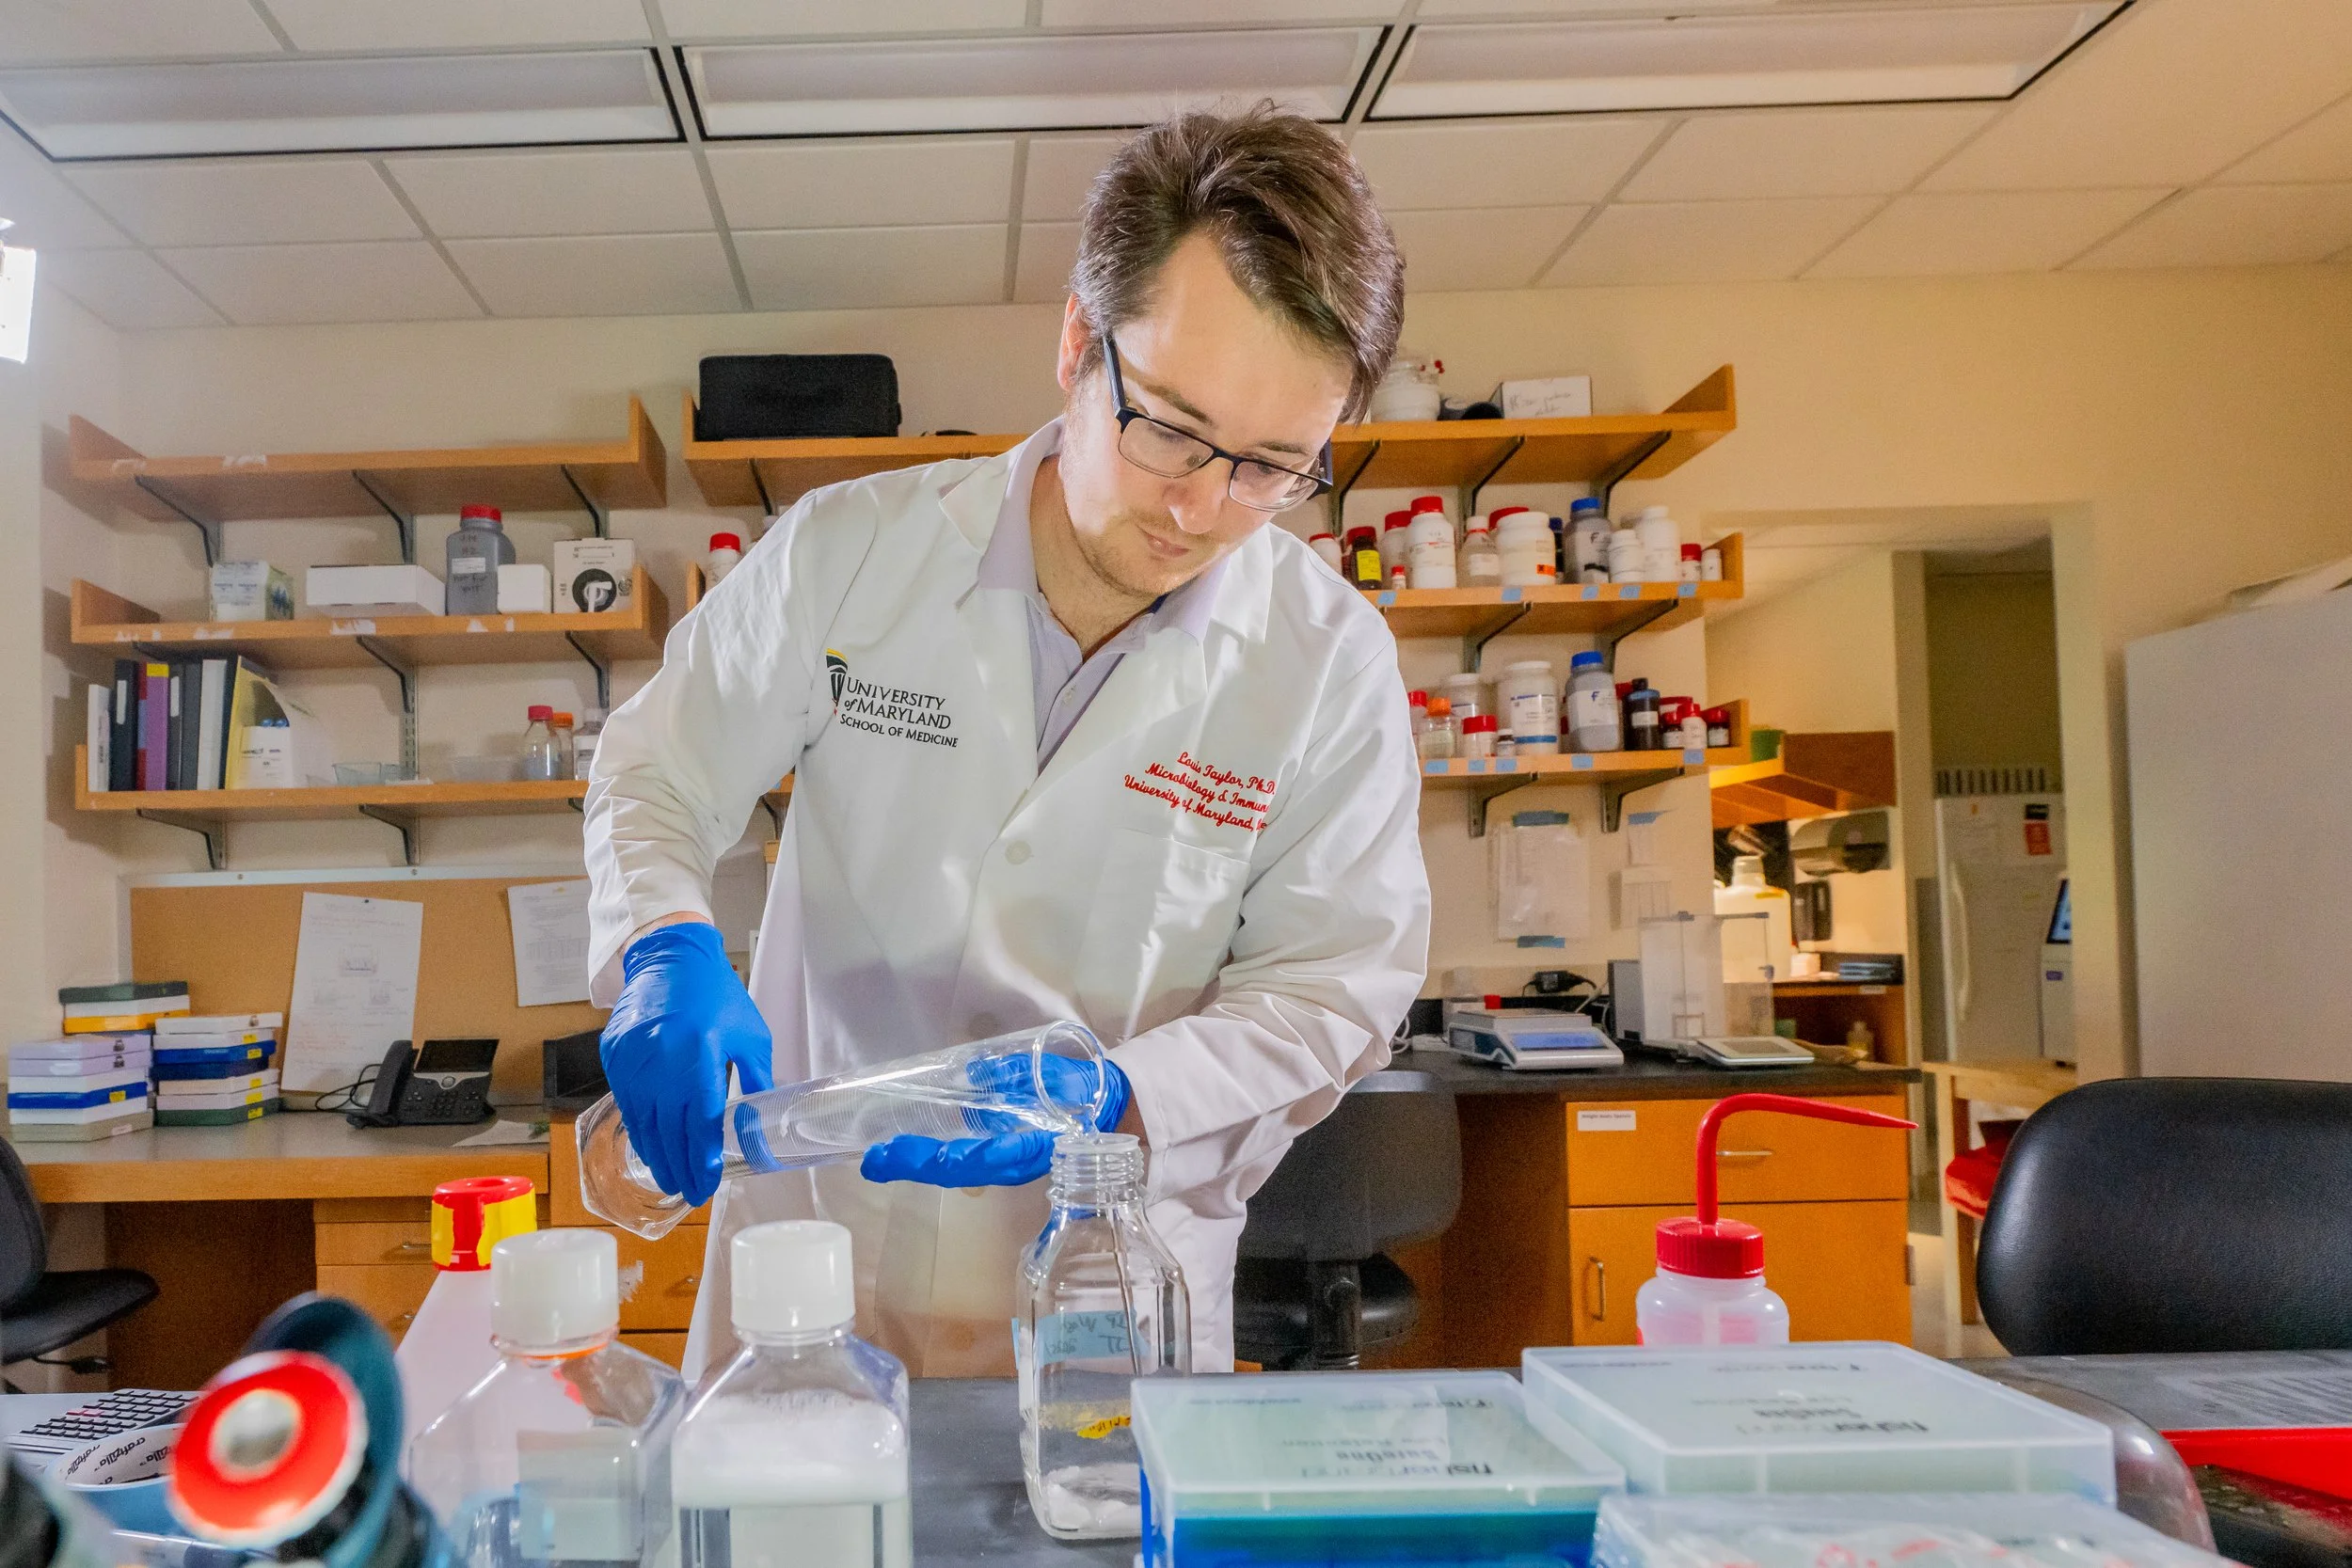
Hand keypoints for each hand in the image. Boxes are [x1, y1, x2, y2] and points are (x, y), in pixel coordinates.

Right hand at [599, 922, 773, 1207]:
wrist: (670, 958)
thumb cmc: (717, 996)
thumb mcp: (750, 1035)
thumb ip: (756, 1080)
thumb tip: (763, 1124)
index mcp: (700, 1053)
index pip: (700, 1119)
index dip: (702, 1158)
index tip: (708, 1184)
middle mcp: (662, 1059)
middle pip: (669, 1129)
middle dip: (681, 1167)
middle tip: (692, 1193)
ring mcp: (633, 1059)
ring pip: (644, 1122)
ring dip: (658, 1155)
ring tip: (672, 1179)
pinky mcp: (615, 1056)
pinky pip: (627, 1104)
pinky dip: (640, 1130)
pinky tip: (651, 1147)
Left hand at [858, 1054, 1132, 1188]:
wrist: (1108, 1115)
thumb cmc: (1080, 1096)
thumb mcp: (1054, 1078)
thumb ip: (1016, 1074)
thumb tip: (976, 1070)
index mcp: (1028, 1147)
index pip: (983, 1157)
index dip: (951, 1158)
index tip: (922, 1155)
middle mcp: (1009, 1162)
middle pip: (956, 1169)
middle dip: (916, 1164)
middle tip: (875, 1157)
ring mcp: (1002, 1163)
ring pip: (954, 1170)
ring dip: (916, 1165)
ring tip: (880, 1157)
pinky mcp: (998, 1157)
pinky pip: (961, 1161)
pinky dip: (931, 1159)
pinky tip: (904, 1152)